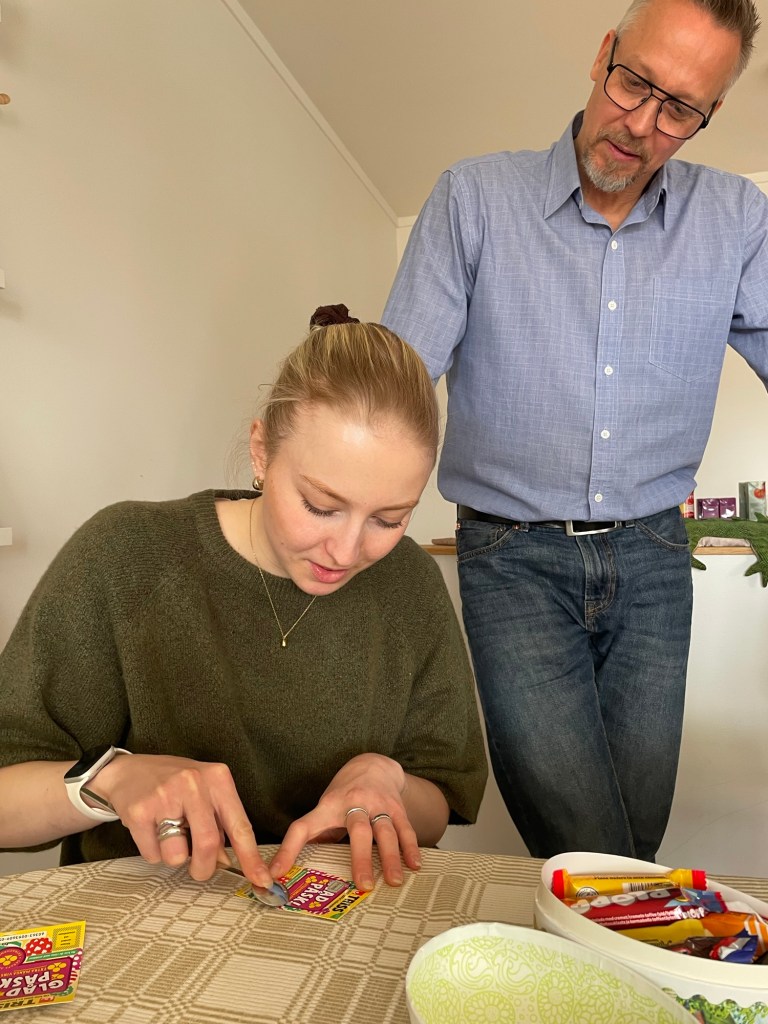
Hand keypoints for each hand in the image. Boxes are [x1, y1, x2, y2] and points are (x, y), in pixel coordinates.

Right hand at [90, 753, 272, 887]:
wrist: (128, 770)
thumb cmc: (172, 783)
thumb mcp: (204, 794)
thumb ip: (219, 824)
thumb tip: (227, 862)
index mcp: (217, 778)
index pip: (240, 825)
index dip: (251, 857)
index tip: (261, 880)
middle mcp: (194, 782)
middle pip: (209, 844)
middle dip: (204, 868)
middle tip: (199, 870)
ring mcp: (166, 794)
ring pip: (178, 855)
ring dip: (174, 857)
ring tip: (168, 835)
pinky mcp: (140, 810)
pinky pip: (153, 854)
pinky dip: (153, 852)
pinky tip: (150, 830)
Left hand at [268, 753, 421, 890]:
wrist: (373, 764)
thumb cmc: (343, 795)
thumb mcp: (324, 808)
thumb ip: (315, 835)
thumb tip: (290, 870)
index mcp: (327, 807)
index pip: (302, 828)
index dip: (287, 850)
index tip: (276, 875)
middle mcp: (354, 803)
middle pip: (357, 830)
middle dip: (361, 858)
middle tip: (364, 885)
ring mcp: (378, 804)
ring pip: (385, 831)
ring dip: (390, 857)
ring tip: (393, 881)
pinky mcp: (396, 806)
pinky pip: (405, 828)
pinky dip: (410, 847)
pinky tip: (414, 864)